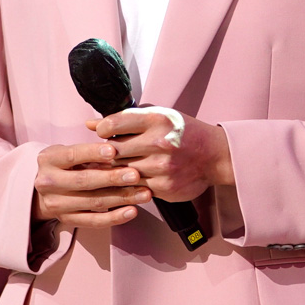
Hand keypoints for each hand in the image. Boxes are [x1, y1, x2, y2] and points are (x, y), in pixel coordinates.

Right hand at [32, 142, 150, 227]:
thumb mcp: (71, 152)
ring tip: (144, 193)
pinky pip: (94, 222)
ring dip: (121, 198)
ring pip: (93, 202)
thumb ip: (91, 152)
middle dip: (112, 178)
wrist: (45, 191)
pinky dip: (115, 217)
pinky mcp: (67, 220)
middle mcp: (48, 183)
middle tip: (136, 175)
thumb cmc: (66, 165)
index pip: (72, 155)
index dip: (93, 153)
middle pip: (84, 181)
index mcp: (49, 159)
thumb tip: (118, 150)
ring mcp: (56, 204)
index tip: (114, 151)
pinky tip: (132, 211)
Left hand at [84, 109, 233, 202]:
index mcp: (157, 119)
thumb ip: (125, 119)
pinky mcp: (164, 188)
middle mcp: (159, 143)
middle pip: (114, 150)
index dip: (102, 129)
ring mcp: (162, 168)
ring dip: (115, 170)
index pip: (114, 124)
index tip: (103, 133)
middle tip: (105, 153)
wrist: (214, 155)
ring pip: (121, 171)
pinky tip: (132, 178)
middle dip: (106, 152)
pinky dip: (129, 184)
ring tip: (117, 165)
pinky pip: (134, 187)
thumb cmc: (183, 132)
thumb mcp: (158, 115)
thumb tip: (90, 125)